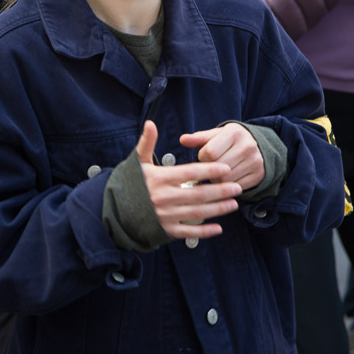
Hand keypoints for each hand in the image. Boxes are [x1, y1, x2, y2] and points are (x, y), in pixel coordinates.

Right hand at [136, 121, 240, 238]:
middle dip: (220, 191)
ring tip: (234, 204)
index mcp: (160, 179)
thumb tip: (151, 123)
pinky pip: (188, 231)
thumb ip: (147, 142)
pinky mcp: (165, 230)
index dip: (209, 171)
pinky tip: (218, 228)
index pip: (190, 173)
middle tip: (238, 187)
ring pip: (197, 212)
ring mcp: (166, 216)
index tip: (226, 168)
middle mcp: (164, 197)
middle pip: (198, 194)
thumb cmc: (130, 183)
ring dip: (218, 209)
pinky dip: (204, 231)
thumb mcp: (137, 162)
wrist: (116, 211)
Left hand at [181, 123, 264, 190]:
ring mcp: (255, 161)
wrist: (258, 146)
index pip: (210, 152)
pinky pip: (237, 187)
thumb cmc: (230, 140)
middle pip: (217, 167)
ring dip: (217, 180)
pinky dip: (228, 186)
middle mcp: (247, 146)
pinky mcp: (258, 175)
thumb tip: (182, 139)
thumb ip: (199, 138)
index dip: (202, 157)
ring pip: (226, 180)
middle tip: (210, 167)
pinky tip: (227, 179)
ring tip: (217, 173)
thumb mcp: (216, 135)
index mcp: (234, 133)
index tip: (204, 156)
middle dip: (209, 170)